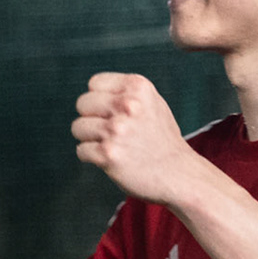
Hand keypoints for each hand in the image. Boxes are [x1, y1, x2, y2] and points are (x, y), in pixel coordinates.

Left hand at [71, 74, 202, 205]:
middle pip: (83, 103)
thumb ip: (125, 93)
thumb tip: (91, 92)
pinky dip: (92, 157)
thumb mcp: (151, 103)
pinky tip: (111, 159)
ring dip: (90, 139)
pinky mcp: (108, 154)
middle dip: (91, 118)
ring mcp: (117, 130)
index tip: (113, 114)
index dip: (100, 99)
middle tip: (110, 132)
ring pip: (78, 127)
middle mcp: (128, 105)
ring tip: (111, 145)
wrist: (179, 175)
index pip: (94, 83)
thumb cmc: (162, 140)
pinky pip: (81, 150)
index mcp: (138, 87)